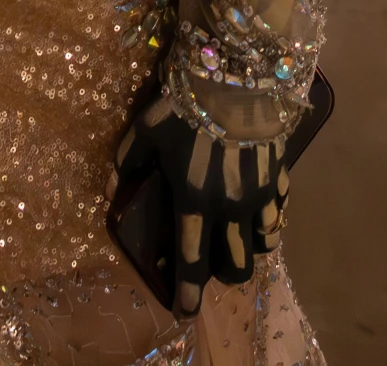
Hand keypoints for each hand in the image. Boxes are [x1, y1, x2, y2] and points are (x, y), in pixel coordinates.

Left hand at [112, 93, 288, 311]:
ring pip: (262, 245)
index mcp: (194, 201)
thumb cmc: (184, 103)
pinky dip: (270, 220)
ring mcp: (259, 195)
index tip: (184, 312)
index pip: (190, 260)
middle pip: (236, 264)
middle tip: (213, 266)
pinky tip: (260, 211)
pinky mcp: (278, 177)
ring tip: (238, 240)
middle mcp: (230, 208)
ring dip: (250, 249)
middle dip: (224, 274)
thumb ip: (126, 164)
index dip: (186, 291)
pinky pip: (278, 213)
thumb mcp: (145, 130)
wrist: (235, 73)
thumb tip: (107, 192)